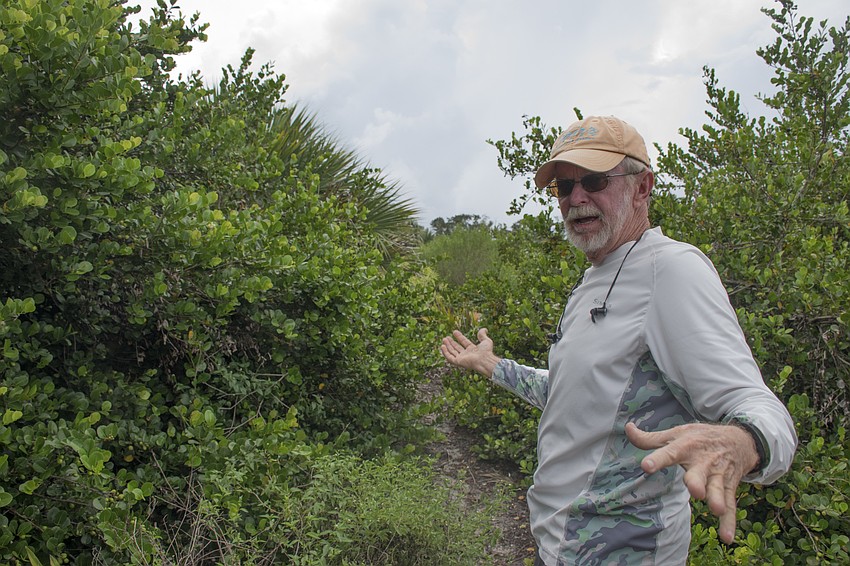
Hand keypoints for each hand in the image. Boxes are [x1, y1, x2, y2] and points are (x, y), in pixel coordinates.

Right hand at [440, 328, 500, 377]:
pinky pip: (450, 357)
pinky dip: (445, 352)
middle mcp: (466, 354)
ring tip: (444, 339)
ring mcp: (462, 358)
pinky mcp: (458, 362)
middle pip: (457, 348)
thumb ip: (483, 335)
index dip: (459, 337)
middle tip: (446, 337)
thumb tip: (484, 329)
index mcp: (472, 349)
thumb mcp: (486, 341)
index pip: (464, 342)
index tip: (454, 331)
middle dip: (451, 342)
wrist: (484, 360)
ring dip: (448, 346)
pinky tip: (442, 346)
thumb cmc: (486, 352)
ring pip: (452, 352)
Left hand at [625, 422, 758, 543]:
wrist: (738, 440)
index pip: (669, 452)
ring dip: (717, 499)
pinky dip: (729, 521)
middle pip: (698, 473)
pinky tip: (726, 537)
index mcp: (686, 447)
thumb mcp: (675, 433)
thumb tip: (628, 428)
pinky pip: (730, 504)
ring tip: (717, 509)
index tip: (646, 466)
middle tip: (695, 491)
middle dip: (697, 482)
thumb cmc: (699, 437)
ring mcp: (717, 475)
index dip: (658, 459)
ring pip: (717, 488)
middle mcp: (702, 462)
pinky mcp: (728, 487)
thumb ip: (650, 438)